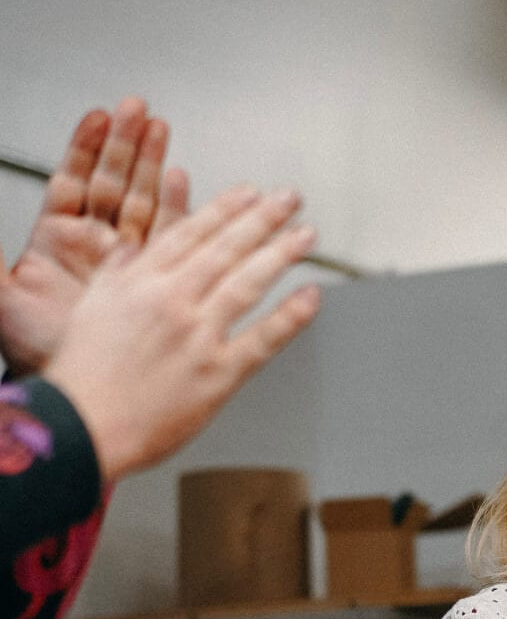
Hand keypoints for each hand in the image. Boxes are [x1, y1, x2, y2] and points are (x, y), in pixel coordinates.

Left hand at [0, 97, 187, 376]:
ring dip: (152, 166)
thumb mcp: (2, 299)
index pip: (73, 182)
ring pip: (141, 203)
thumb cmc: (37, 353)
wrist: (75, 398)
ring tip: (162, 131)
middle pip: (112, 184)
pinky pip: (169, 241)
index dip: (85, 149)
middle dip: (126, 145)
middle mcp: (92, 249)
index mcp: (56, 243)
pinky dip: (177, 211)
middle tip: (138, 113)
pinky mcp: (152, 285)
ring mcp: (124, 265)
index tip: (99, 118)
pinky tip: (184, 183)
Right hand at [45, 183, 319, 481]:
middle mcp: (173, 301)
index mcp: (141, 282)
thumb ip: (116, 271)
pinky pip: (262, 339)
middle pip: (226, 249)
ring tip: (306, 236)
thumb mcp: (90, 307)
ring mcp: (198, 336)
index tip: (250, 193)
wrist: (83, 425)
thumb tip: (132, 244)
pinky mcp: (218, 374)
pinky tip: (310, 296)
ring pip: (247, 284)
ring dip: (281, 254)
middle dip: (263, 219)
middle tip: (290, 199)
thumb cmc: (83, 377)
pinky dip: (290, 316)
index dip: (226, 208)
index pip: (191, 232)